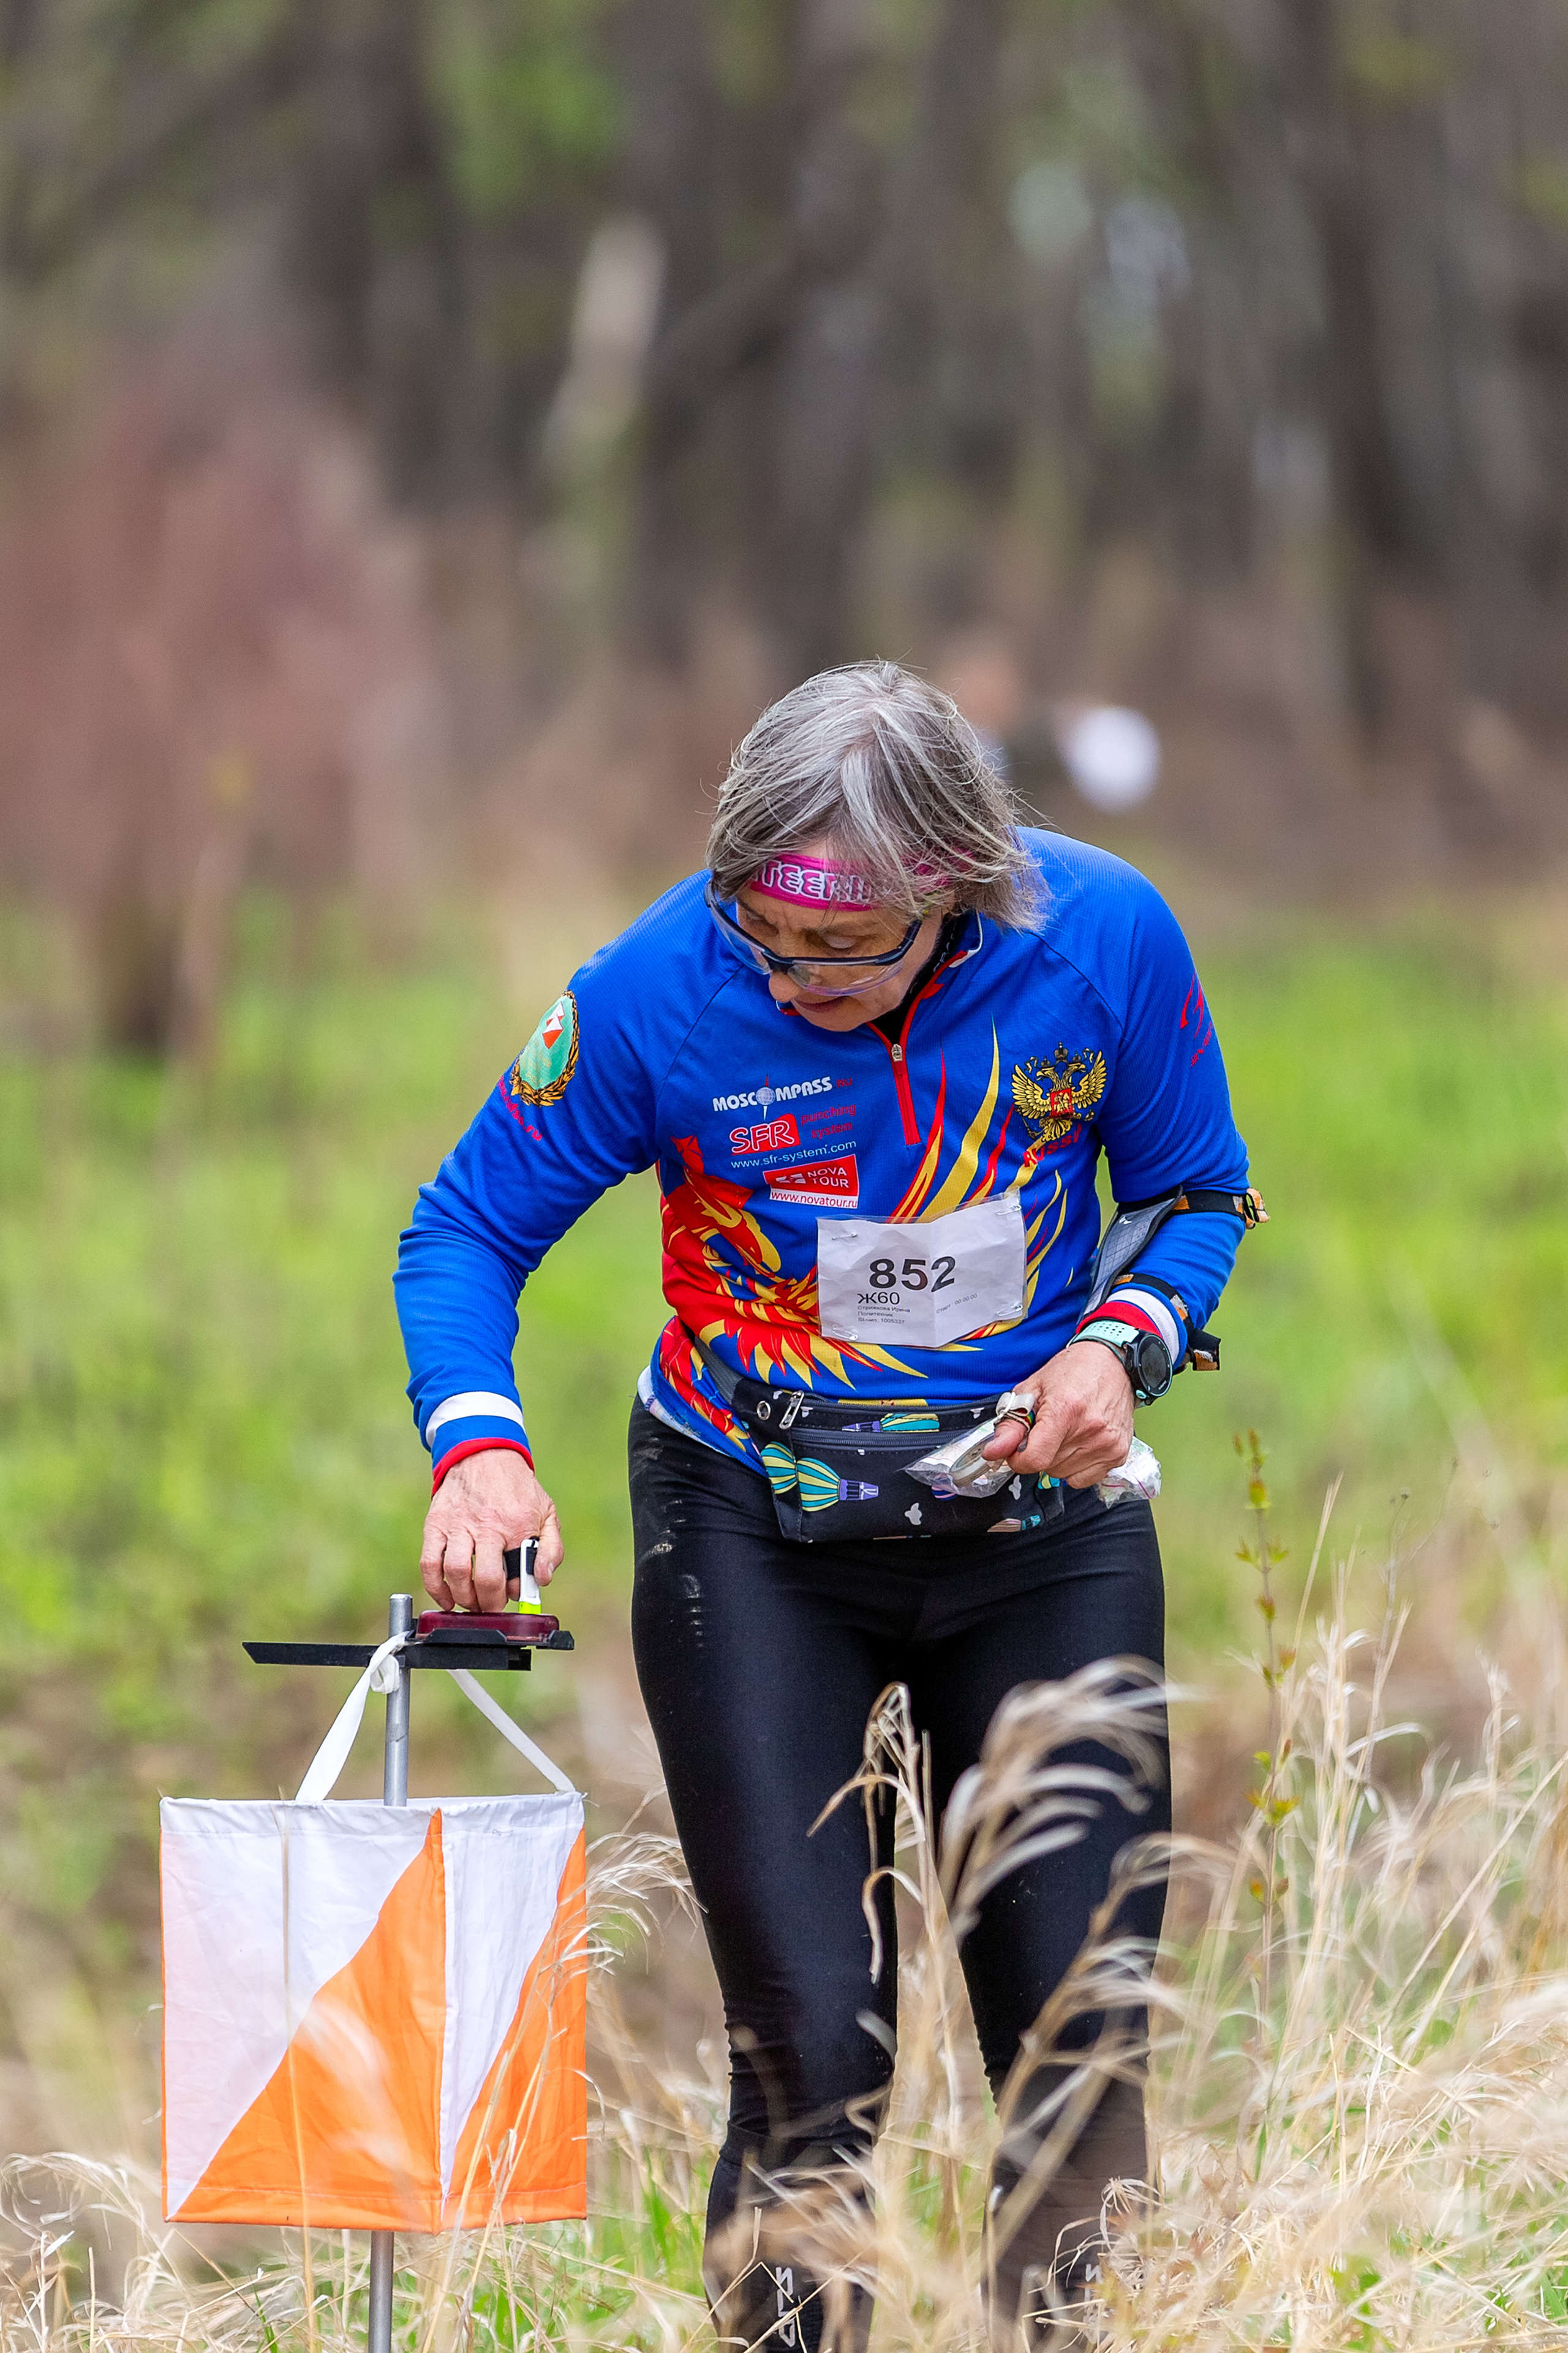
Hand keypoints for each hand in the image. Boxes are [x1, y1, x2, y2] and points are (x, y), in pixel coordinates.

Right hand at [418, 1448, 563, 1611]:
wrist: (482, 1453)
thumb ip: (552, 1548)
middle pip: (484, 1579)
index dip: (513, 1593)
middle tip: (490, 1607)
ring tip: (471, 1602)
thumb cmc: (516, 1488)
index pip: (516, 1573)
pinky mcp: (435, 1525)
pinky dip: (435, 1588)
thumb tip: (541, 1579)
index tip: (512, 1595)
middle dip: (488, 1603)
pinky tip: (446, 1599)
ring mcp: (457, 1525)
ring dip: (463, 1598)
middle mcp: (486, 1525)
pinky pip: (429, 1564)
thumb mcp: (546, 1512)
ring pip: (455, 1573)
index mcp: (517, 1524)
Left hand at [980, 1342, 1134, 1489]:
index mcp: (1065, 1410)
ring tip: (1064, 1432)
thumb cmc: (1073, 1371)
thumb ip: (1010, 1423)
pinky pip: (1083, 1479)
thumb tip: (993, 1452)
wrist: (1113, 1363)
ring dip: (1057, 1459)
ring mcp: (1107, 1444)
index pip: (1035, 1459)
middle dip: (1038, 1452)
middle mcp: (1090, 1430)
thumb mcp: (1032, 1389)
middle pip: (1047, 1467)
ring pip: (1064, 1474)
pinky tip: (1079, 1443)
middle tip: (1046, 1429)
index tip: (1016, 1450)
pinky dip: (1075, 1467)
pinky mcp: (1118, 1453)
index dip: (1018, 1459)